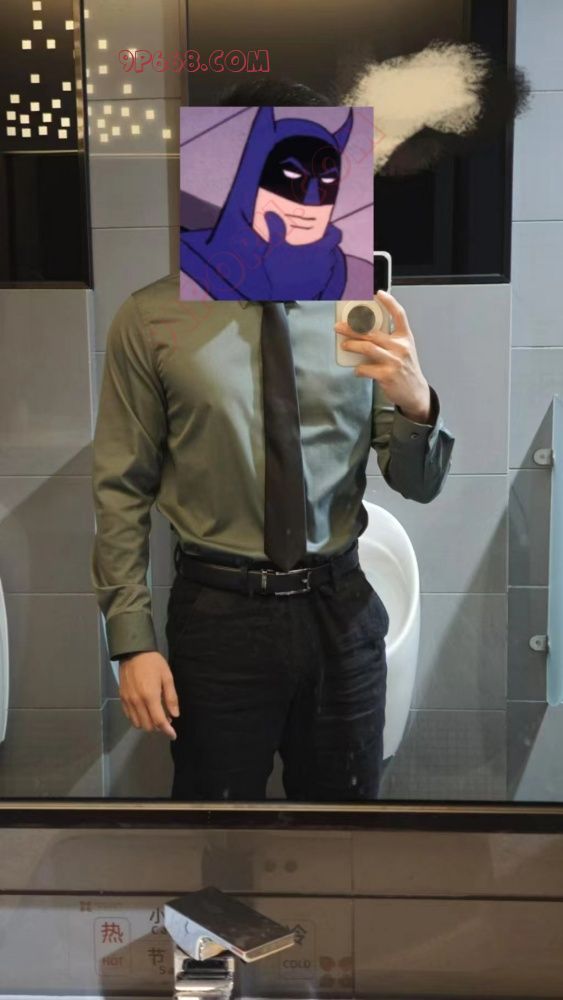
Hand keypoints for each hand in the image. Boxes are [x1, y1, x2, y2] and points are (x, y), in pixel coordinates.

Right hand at [119, 651, 179, 739]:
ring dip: (147, 724)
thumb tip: (175, 715)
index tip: (173, 735)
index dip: (167, 730)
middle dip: (158, 727)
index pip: (159, 721)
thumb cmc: (153, 663)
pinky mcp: (122, 698)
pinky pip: (129, 716)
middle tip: (166, 719)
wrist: (132, 652)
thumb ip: (171, 698)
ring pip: (137, 723)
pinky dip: (138, 719)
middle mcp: (137, 702)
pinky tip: (144, 711)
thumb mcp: (167, 677)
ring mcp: (128, 701)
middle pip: (147, 726)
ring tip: (155, 715)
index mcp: (150, 697)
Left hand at [335, 289, 431, 422]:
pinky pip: (366, 368)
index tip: (378, 293)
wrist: (415, 392)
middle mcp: (401, 347)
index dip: (389, 302)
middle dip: (353, 328)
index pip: (399, 314)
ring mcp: (394, 361)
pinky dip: (358, 368)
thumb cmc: (405, 369)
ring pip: (368, 348)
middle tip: (339, 326)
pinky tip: (357, 369)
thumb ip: (388, 340)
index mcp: (405, 338)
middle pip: (373, 332)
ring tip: (344, 345)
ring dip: (352, 345)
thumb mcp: (403, 350)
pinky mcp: (387, 375)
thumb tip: (362, 334)